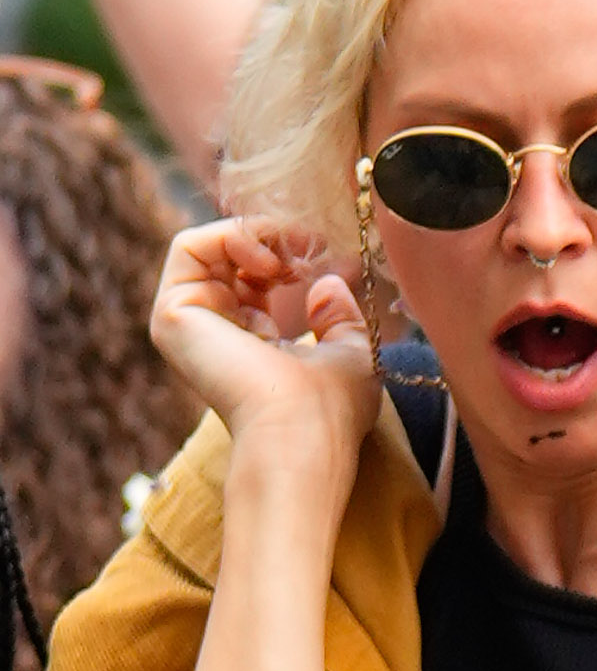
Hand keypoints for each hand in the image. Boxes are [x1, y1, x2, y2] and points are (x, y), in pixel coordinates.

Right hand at [149, 216, 378, 491]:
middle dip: (270, 240)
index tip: (317, 252)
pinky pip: (189, 247)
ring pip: (207, 248)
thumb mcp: (350, 355)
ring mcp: (185, 325)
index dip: (284, 255)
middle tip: (306, 246)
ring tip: (288, 256)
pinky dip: (231, 236)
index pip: (251, 282)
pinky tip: (268, 260)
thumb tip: (329, 284)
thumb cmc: (330, 410)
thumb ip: (339, 319)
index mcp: (247, 347)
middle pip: (226, 259)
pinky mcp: (172, 315)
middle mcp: (210, 336)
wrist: (300, 434)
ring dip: (254, 235)